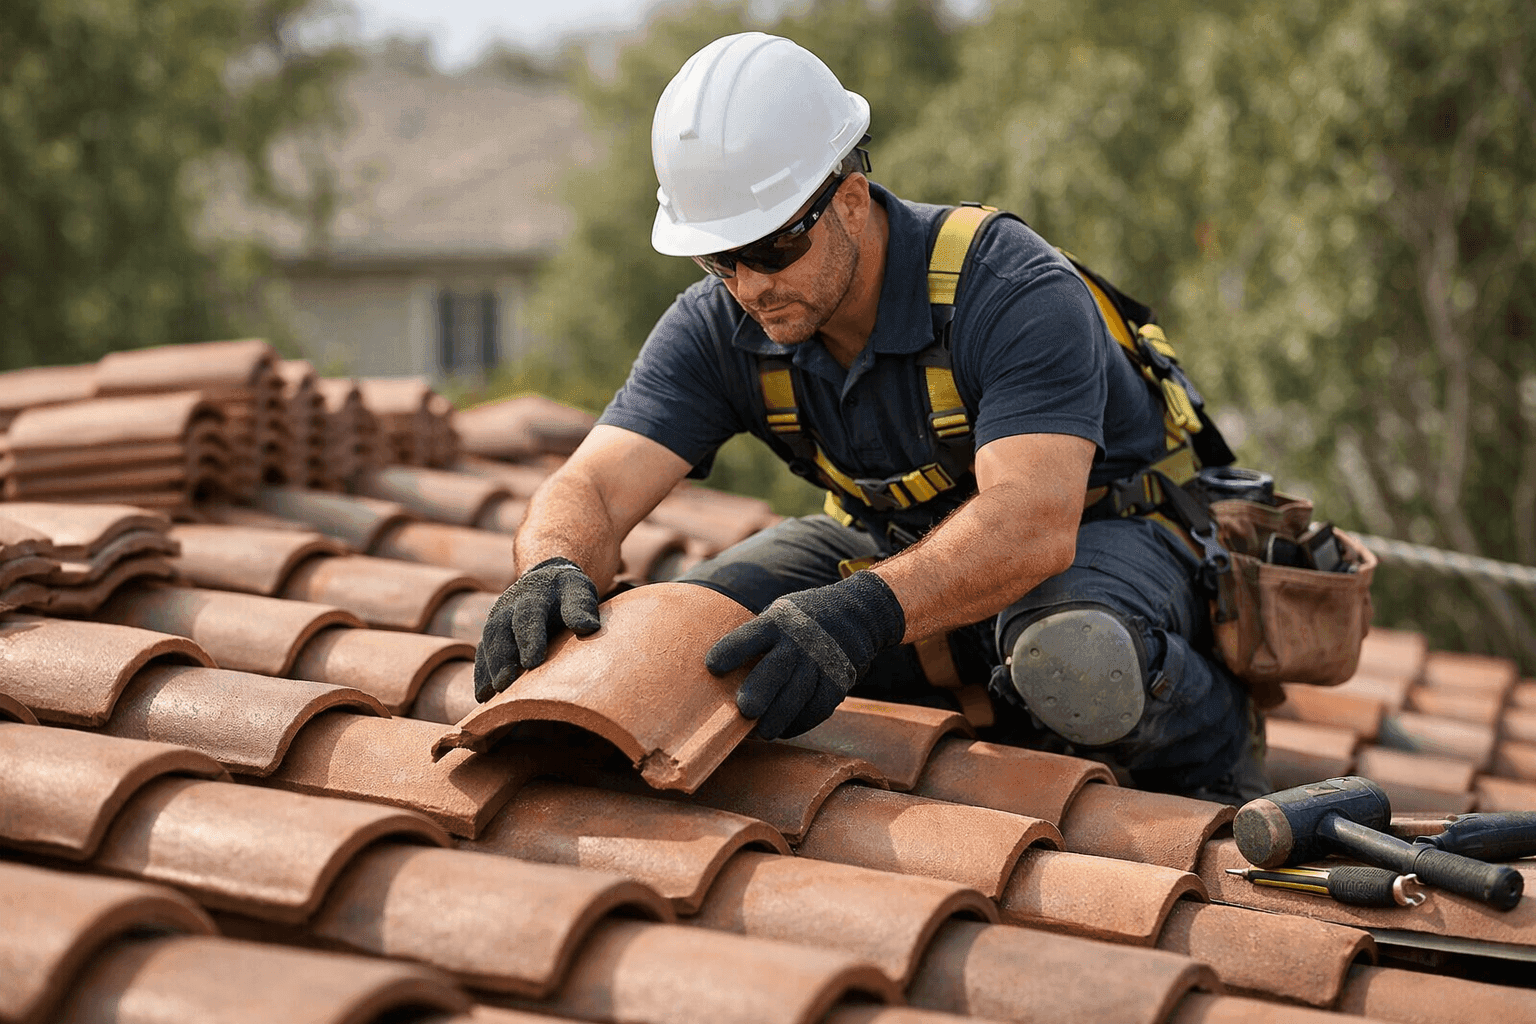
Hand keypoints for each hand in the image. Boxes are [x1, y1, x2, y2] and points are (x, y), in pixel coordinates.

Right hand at [474, 557, 601, 701]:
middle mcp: (509, 607)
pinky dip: (481, 673)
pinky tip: (483, 695)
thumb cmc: (568, 591)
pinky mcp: (492, 635)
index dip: (529, 638)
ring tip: (491, 694)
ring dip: (489, 669)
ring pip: (488, 643)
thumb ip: (581, 607)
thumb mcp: (579, 590)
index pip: (529, 614)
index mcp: (534, 595)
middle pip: (500, 631)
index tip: (531, 663)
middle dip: (501, 658)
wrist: (547, 580)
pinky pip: (483, 653)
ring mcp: (498, 620)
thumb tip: (588, 626)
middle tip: (504, 684)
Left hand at [704, 572, 904, 738]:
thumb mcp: (779, 614)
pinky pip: (819, 706)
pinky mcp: (838, 679)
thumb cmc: (802, 620)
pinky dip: (801, 722)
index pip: (751, 636)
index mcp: (777, 621)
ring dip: (779, 716)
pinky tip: (785, 729)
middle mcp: (799, 639)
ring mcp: (821, 660)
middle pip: (777, 668)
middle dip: (761, 690)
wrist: (857, 612)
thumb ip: (756, 637)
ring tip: (763, 732)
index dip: (731, 650)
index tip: (712, 666)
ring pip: (799, 693)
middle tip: (745, 710)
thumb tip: (717, 671)